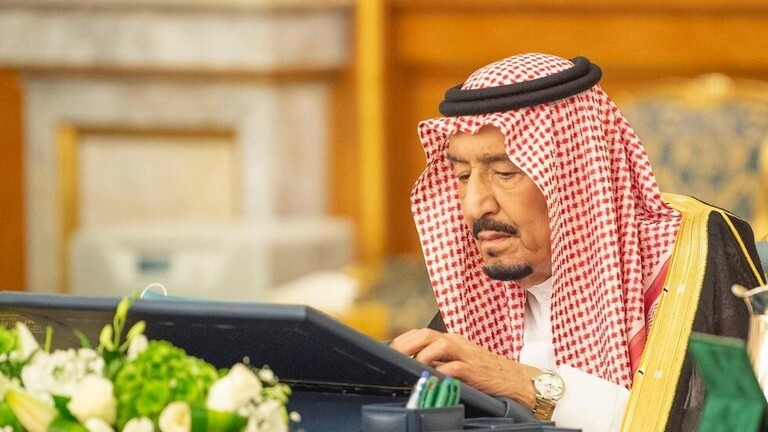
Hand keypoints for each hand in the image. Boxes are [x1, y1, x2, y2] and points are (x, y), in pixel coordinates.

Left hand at [390, 328, 539, 408]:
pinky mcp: (474, 371)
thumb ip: (439, 361)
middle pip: (426, 335)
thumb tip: (414, 365)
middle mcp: (457, 343)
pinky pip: (454, 368)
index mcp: (452, 340)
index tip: (388, 349)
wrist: (517, 379)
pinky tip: (431, 378)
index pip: (421, 333)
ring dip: (421, 355)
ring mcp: (466, 355)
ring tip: (409, 366)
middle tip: (392, 356)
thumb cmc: (486, 371)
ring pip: (439, 345)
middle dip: (406, 344)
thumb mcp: (460, 361)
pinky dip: (441, 372)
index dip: (403, 339)